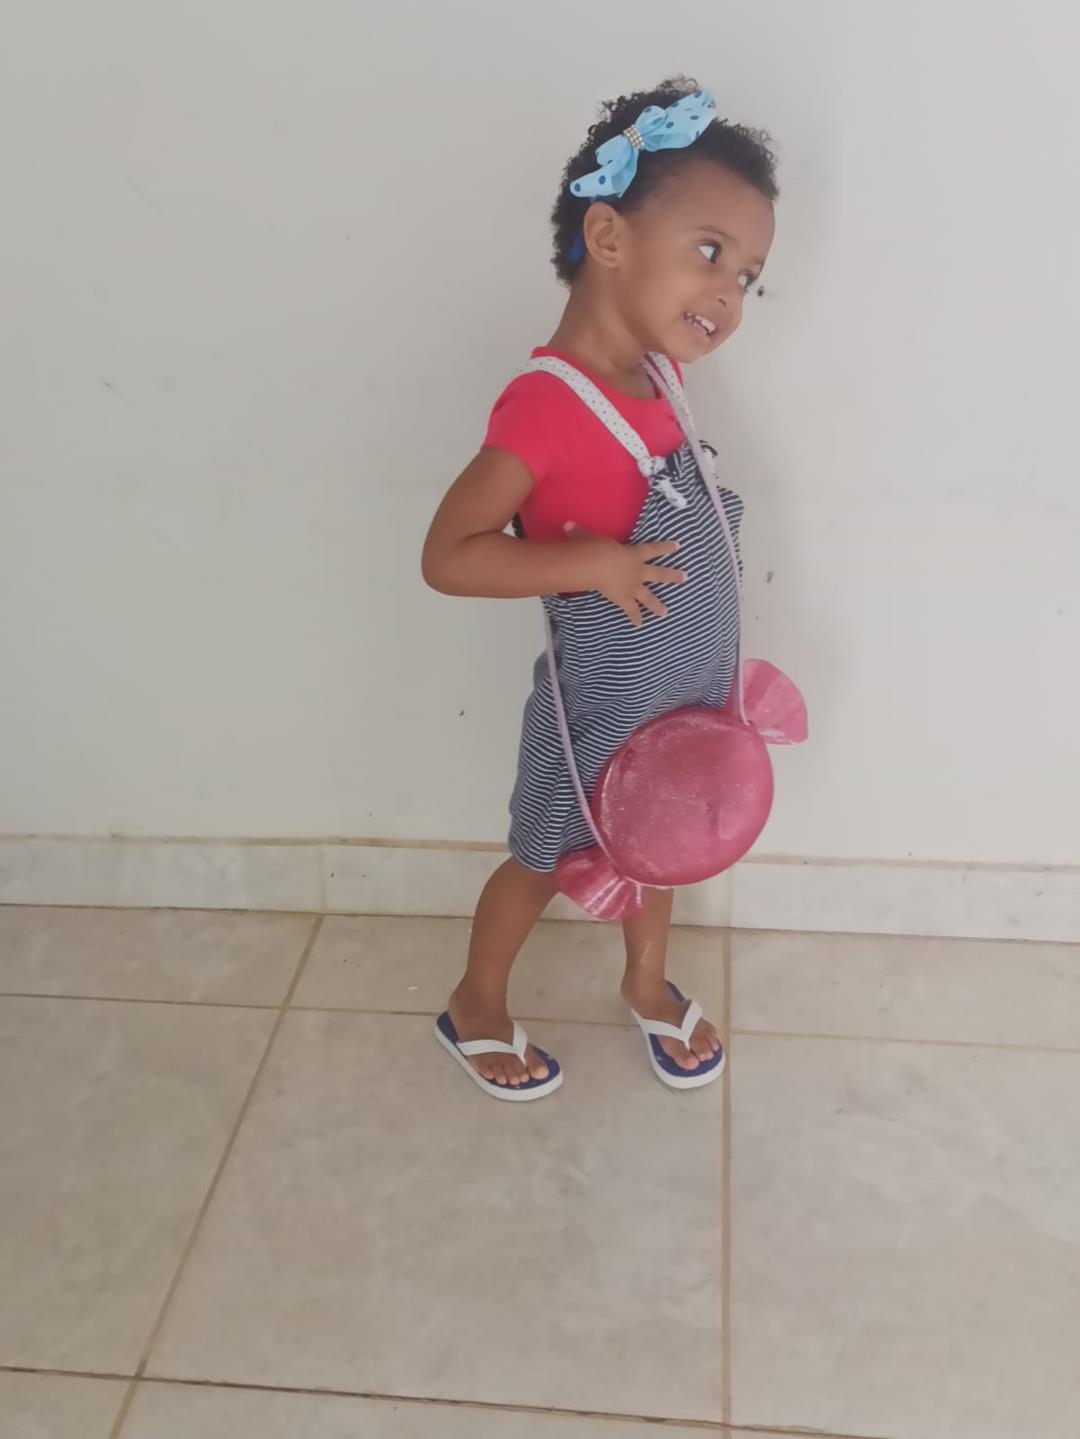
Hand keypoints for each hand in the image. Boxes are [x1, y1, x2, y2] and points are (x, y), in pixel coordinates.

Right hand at [564, 523, 687, 626]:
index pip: (654, 549)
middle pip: (659, 574)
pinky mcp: (624, 599)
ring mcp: (633, 587)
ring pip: (649, 597)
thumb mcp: (589, 536)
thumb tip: (568, 525)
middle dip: (673, 576)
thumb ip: (581, 532)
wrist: (597, 564)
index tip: (678, 547)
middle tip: (685, 578)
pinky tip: (638, 625)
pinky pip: (631, 610)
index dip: (666, 548)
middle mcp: (638, 571)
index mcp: (634, 554)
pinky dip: (634, 617)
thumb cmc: (596, 547)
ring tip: (666, 612)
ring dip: (658, 605)